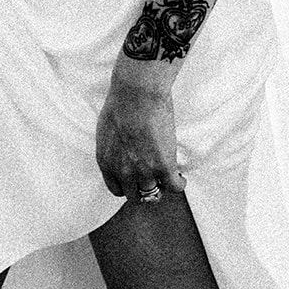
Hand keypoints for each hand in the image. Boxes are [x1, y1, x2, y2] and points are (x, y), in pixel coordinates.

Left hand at [96, 57, 186, 202]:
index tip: (135, 180)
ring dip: (161, 187)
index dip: (128, 185)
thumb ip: (113, 147)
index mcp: (107, 163)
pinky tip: (181, 178)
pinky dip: (179, 184)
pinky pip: (174, 186)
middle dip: (143, 188)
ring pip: (154, 194)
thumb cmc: (121, 101)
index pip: (116, 189)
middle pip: (135, 195)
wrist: (137, 92)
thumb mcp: (106, 129)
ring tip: (169, 179)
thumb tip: (120, 150)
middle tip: (153, 179)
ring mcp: (144, 171)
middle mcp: (123, 172)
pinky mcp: (164, 166)